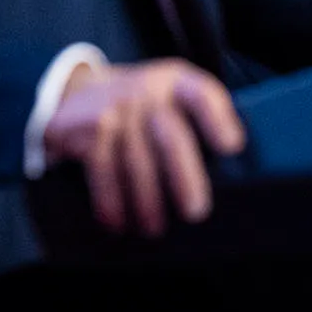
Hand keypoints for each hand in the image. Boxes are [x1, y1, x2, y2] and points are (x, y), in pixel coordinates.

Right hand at [42, 58, 244, 237]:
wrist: (78, 90)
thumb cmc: (142, 106)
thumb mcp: (170, 94)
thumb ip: (200, 118)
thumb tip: (234, 170)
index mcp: (175, 82)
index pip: (201, 94)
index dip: (217, 119)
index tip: (231, 147)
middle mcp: (145, 90)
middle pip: (171, 137)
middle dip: (184, 178)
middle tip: (194, 213)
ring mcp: (113, 109)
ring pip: (136, 162)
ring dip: (146, 202)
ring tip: (154, 229)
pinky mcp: (85, 127)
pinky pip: (101, 169)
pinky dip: (109, 201)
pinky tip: (116, 222)